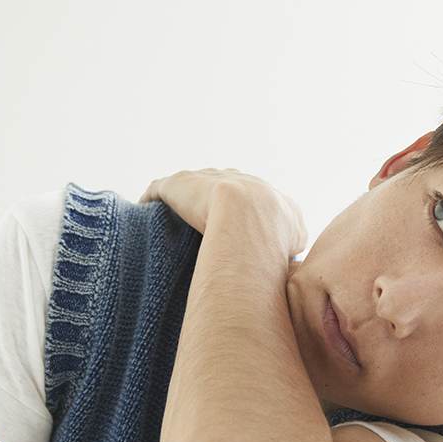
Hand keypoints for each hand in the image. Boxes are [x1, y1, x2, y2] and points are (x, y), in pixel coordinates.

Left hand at [140, 169, 307, 257]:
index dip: (243, 213)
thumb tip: (292, 263)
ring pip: (191, 186)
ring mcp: (207, 178)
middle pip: (220, 187)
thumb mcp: (297, 241)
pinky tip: (145, 209)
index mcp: (264, 191)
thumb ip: (293, 245)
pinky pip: (160, 188)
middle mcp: (237, 178)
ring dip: (183, 198)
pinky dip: (153, 197)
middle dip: (212, 200)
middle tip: (202, 225)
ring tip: (170, 218)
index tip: (233, 230)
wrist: (249, 215)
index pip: (253, 197)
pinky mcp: (178, 184)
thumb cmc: (274, 237)